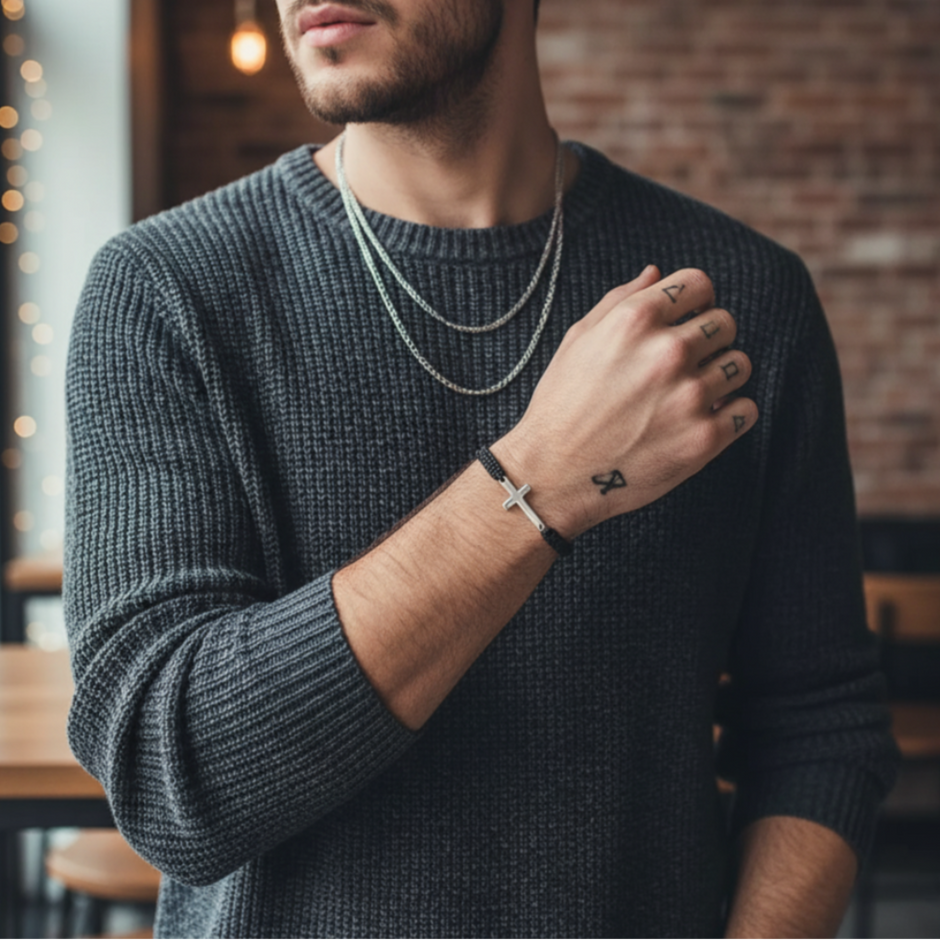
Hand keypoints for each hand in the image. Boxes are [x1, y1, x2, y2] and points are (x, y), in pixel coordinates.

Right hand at [494, 265, 757, 537]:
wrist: (553, 475)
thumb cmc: (561, 405)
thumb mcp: (578, 341)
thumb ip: (619, 301)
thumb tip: (655, 273)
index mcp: (635, 320)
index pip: (699, 284)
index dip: (694, 301)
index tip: (685, 320)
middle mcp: (667, 352)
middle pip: (725, 323)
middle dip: (708, 338)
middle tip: (683, 364)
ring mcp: (689, 397)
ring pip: (740, 364)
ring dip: (720, 376)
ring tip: (688, 394)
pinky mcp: (704, 439)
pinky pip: (746, 409)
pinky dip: (730, 413)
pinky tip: (700, 419)